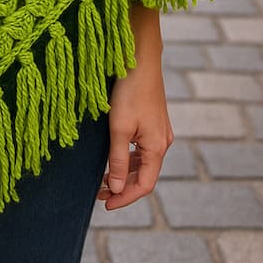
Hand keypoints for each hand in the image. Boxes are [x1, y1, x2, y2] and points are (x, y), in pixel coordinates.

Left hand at [97, 12, 172, 210]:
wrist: (140, 58)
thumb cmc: (129, 91)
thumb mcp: (119, 128)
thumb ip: (119, 160)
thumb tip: (117, 188)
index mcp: (157, 147)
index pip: (145, 185)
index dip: (126, 198)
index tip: (106, 204)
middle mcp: (163, 141)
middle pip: (145, 175)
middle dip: (123, 186)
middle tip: (99, 191)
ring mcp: (160, 130)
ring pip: (144, 162)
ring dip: (126, 172)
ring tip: (103, 176)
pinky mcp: (154, 120)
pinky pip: (143, 148)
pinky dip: (129, 158)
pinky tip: (115, 155)